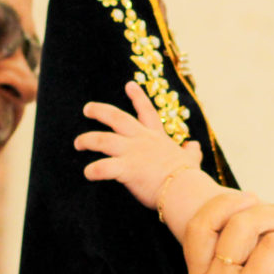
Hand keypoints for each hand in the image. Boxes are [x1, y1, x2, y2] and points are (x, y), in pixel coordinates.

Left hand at [75, 80, 201, 206]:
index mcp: (156, 138)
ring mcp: (132, 153)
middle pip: (116, 118)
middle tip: (87, 109)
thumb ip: (191, 152)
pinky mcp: (126, 169)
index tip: (128, 85)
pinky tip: (87, 173)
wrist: (184, 189)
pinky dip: (92, 170)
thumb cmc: (188, 176)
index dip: (138, 97)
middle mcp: (141, 140)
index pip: (147, 112)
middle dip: (99, 111)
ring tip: (78, 143)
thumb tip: (195, 146)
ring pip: (102, 140)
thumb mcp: (191, 160)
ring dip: (87, 140)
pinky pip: (102, 167)